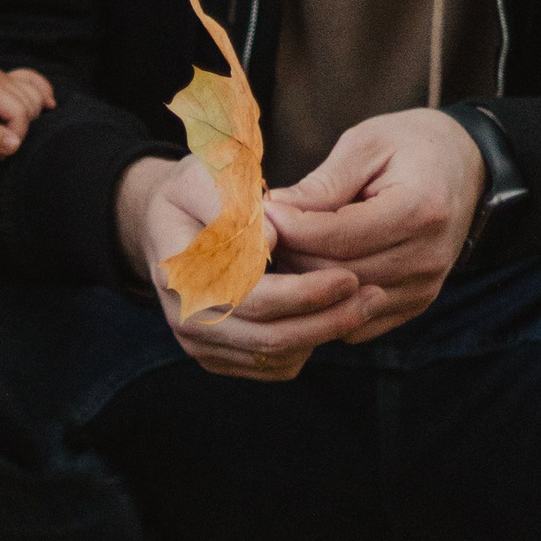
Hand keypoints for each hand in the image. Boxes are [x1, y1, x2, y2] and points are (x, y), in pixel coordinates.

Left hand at [0, 65, 56, 158]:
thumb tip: (15, 145)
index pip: (19, 112)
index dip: (16, 135)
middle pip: (30, 104)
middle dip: (19, 128)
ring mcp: (4, 76)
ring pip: (35, 95)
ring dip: (28, 116)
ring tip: (5, 128)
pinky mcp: (7, 79)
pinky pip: (33, 79)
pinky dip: (42, 91)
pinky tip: (49, 104)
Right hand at [114, 152, 378, 383]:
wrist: (168, 220)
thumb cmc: (196, 190)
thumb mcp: (209, 175)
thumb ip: (238, 203)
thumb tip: (272, 239)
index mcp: (180, 273)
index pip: (251, 298)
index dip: (304, 294)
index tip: (349, 274)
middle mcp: (185, 317)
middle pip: (269, 338)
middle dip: (328, 320)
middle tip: (372, 294)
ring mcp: (200, 342)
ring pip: (276, 357)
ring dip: (325, 334)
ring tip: (365, 302)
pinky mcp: (219, 355)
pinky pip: (275, 365)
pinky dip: (309, 345)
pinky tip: (332, 313)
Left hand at [264, 108, 485, 339]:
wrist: (466, 165)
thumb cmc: (411, 146)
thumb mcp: (366, 145)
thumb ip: (322, 184)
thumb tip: (273, 210)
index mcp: (419, 210)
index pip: (338, 237)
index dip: (292, 228)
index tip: (263, 212)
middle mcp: (427, 258)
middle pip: (336, 274)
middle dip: (292, 255)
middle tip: (264, 233)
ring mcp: (425, 287)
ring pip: (342, 302)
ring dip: (305, 282)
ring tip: (283, 250)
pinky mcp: (416, 304)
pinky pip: (358, 322)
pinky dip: (327, 303)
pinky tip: (310, 273)